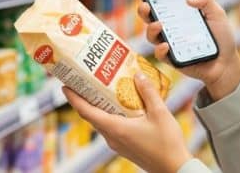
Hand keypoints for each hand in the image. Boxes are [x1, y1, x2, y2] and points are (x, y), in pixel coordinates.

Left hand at [64, 73, 191, 172]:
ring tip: (102, 88)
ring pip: (102, 122)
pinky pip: (111, 127)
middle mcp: (112, 137)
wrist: (175, 169)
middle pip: (92, 116)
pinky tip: (121, 105)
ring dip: (98, 106)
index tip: (65, 86)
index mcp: (116, 128)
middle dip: (85, 98)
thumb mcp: (160, 113)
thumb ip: (148, 92)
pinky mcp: (125, 146)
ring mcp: (118, 144)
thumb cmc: (167, 144)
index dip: (74, 98)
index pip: (86, 112)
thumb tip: (138, 75)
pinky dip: (110, 114)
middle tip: (84, 81)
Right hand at [138, 0, 239, 100]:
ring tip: (158, 24)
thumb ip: (207, 2)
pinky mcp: (172, 59)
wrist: (227, 62)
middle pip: (151, 18)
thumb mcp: (217, 15)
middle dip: (144, 10)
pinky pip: (160, 54)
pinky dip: (160, 49)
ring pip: (151, 35)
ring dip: (151, 29)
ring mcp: (170, 44)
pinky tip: (166, 45)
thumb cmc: (222, 38)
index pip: (163, 3)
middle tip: (146, 5)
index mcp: (179, 15)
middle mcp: (171, 29)